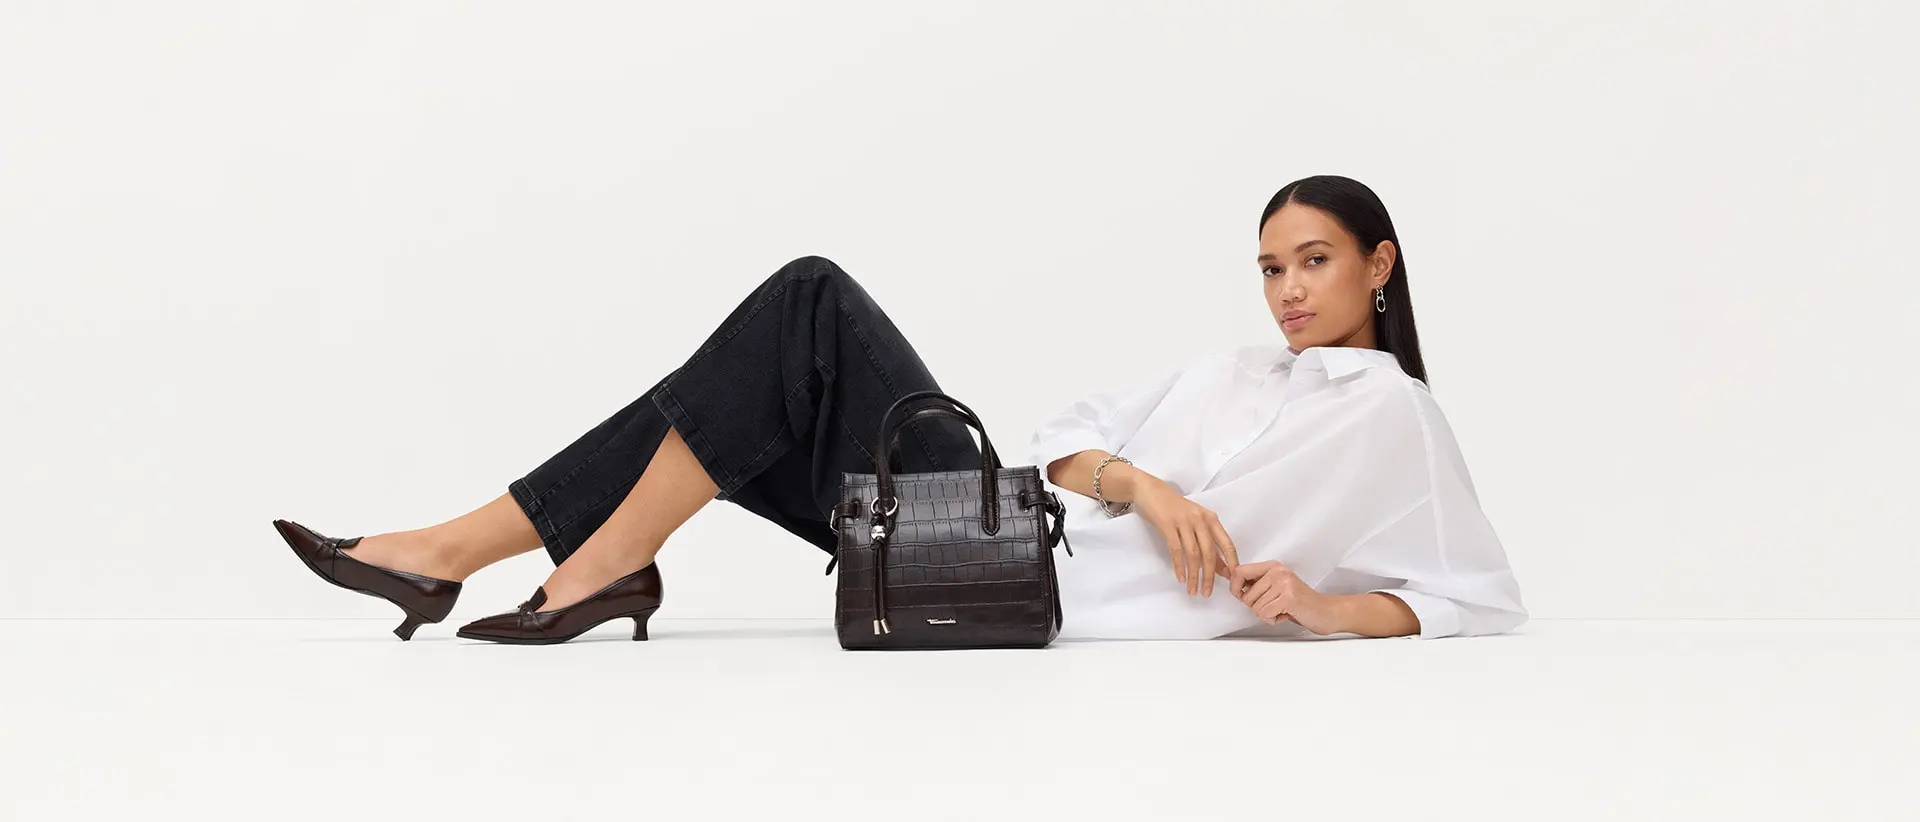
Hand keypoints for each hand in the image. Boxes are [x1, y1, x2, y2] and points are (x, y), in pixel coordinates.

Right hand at [1131, 478, 1238, 596]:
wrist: (1150, 490)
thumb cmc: (1174, 508)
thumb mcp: (1194, 522)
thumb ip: (1208, 543)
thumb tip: (1222, 568)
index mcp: (1210, 518)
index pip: (1227, 544)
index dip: (1231, 563)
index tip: (1233, 580)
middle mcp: (1200, 519)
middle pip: (1209, 552)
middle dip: (1209, 576)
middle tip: (1207, 593)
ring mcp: (1184, 521)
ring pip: (1193, 554)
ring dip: (1194, 575)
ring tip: (1193, 590)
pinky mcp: (1168, 525)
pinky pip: (1176, 550)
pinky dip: (1179, 566)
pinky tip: (1181, 578)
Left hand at [1229, 561, 1341, 633]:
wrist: (1325, 611)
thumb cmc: (1298, 603)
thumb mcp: (1276, 588)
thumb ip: (1257, 585)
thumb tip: (1234, 587)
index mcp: (1272, 566)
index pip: (1239, 571)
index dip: (1235, 587)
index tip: (1242, 596)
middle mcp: (1277, 571)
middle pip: (1246, 595)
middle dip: (1256, 607)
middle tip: (1274, 606)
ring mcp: (1284, 583)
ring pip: (1255, 607)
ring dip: (1266, 615)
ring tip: (1282, 610)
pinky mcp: (1289, 597)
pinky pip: (1265, 614)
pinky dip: (1273, 620)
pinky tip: (1286, 615)